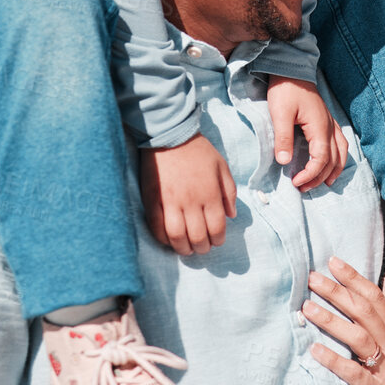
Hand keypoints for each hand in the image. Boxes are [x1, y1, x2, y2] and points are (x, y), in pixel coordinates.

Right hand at [139, 137, 235, 254]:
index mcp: (210, 194)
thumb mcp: (222, 167)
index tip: (217, 241)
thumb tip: (231, 215)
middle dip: (202, 248)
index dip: (218, 239)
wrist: (171, 135)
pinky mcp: (153, 200)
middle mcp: (191, 201)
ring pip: (176, 236)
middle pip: (197, 236)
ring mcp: (170, 202)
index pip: (217, 227)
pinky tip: (169, 240)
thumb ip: (229, 193)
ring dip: (183, 248)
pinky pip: (156, 227)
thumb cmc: (199, 151)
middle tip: (202, 248)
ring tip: (186, 249)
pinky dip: (163, 238)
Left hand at [266, 76, 348, 190]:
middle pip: (333, 160)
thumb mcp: (280, 113)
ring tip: (324, 182)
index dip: (310, 174)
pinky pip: (340, 142)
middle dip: (320, 177)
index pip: (321, 159)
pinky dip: (338, 156)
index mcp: (319, 127)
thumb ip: (283, 138)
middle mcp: (329, 127)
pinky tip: (332, 161)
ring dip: (334, 169)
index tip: (296, 183)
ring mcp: (330, 123)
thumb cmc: (285, 90)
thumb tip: (284, 162)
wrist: (291, 69)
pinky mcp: (327, 120)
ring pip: (341, 152)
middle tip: (303, 188)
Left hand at [304, 258, 384, 384]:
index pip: (374, 298)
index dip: (354, 278)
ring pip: (359, 337)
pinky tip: (315, 351)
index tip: (332, 262)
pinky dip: (334, 361)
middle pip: (364, 312)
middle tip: (312, 278)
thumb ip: (372, 331)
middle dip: (337, 292)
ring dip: (332, 321)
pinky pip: (353, 373)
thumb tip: (345, 307)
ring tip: (307, 308)